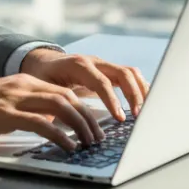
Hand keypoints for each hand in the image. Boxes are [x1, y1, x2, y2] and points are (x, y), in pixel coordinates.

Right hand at [0, 75, 106, 151]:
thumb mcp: (5, 105)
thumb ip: (28, 109)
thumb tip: (52, 124)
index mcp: (24, 82)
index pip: (64, 91)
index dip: (84, 108)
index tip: (95, 126)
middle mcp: (22, 85)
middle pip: (67, 97)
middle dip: (88, 118)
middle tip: (98, 138)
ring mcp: (14, 98)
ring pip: (59, 106)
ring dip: (79, 126)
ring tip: (89, 143)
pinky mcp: (4, 114)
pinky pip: (40, 123)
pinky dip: (59, 135)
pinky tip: (68, 147)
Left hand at [20, 50, 148, 122]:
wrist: (43, 62)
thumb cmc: (42, 77)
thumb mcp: (43, 88)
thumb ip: (52, 103)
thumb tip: (54, 125)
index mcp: (78, 66)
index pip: (102, 82)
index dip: (112, 100)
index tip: (120, 118)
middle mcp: (94, 62)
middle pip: (122, 73)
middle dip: (134, 94)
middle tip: (138, 116)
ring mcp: (103, 65)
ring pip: (130, 72)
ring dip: (141, 90)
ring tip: (146, 111)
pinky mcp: (109, 71)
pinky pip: (129, 76)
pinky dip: (139, 88)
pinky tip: (144, 103)